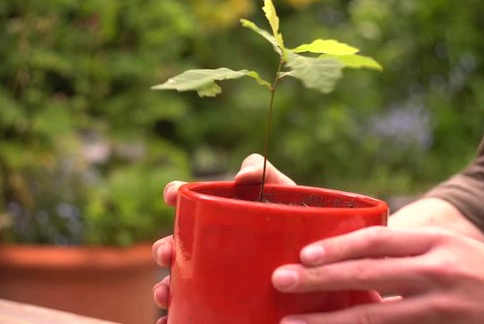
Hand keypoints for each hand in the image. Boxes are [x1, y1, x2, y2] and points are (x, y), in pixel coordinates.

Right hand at [152, 154, 294, 323]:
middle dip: (163, 248)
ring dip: (163, 287)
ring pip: (177, 281)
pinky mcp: (222, 301)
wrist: (320, 263)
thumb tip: (242, 176)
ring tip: (164, 293)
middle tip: (167, 253)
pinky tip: (168, 322)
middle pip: (174, 244)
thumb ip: (266, 175)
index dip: (174, 192)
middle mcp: (209, 245)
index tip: (171, 195)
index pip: (188, 199)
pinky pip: (191, 312)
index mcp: (219, 213)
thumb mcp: (285, 195)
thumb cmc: (299, 221)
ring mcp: (213, 274)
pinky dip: (174, 318)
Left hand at [272, 226, 483, 323]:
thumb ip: (405, 247)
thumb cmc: (481, 271)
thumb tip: (350, 249)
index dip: (338, 246)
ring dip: (330, 323)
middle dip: (321, 279)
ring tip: (293, 323)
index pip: (378, 240)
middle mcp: (437, 273)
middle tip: (282, 280)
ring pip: (375, 319)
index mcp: (434, 243)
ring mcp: (441, 311)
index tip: (304, 253)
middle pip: (369, 276)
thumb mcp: (447, 246)